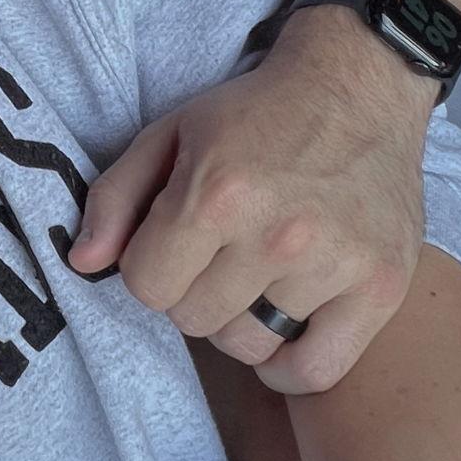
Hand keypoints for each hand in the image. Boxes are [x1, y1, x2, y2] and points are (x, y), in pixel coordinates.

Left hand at [68, 16, 431, 390]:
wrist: (357, 89)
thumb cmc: (255, 115)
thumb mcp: (169, 134)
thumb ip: (116, 197)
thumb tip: (81, 262)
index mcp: (216, 194)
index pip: (146, 287)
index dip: (150, 266)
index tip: (172, 243)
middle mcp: (276, 235)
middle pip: (194, 320)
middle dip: (192, 291)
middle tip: (217, 255)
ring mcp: (333, 265)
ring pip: (248, 347)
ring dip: (240, 322)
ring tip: (253, 279)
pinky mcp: (380, 287)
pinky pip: (316, 371)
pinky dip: (290, 367)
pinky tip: (283, 328)